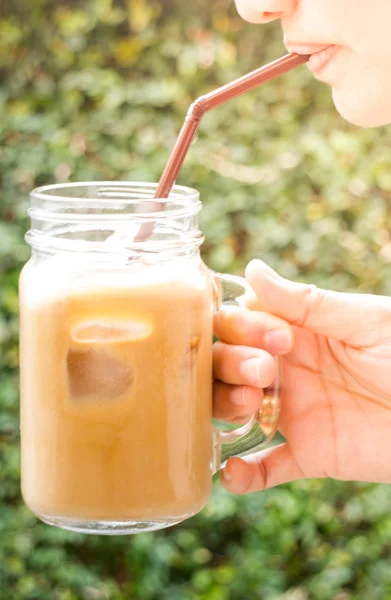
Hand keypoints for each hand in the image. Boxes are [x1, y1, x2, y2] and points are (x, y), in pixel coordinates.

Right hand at [213, 259, 390, 493]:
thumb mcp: (365, 322)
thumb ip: (307, 302)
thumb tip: (253, 268)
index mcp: (298, 332)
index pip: (243, 322)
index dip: (242, 326)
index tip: (276, 338)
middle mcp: (287, 370)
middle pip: (229, 364)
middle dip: (231, 363)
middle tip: (262, 371)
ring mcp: (294, 413)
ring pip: (234, 410)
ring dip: (226, 408)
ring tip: (247, 407)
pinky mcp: (309, 454)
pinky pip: (267, 467)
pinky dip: (244, 475)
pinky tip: (232, 474)